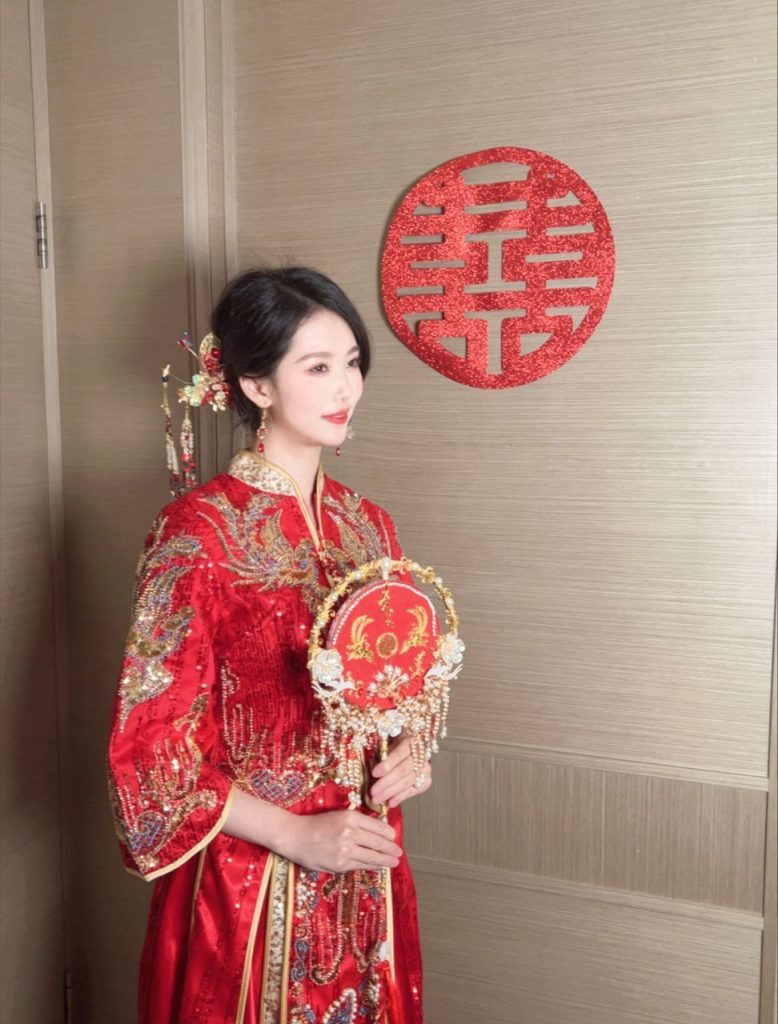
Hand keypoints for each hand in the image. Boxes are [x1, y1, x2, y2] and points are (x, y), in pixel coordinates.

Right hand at [280, 808, 402, 872]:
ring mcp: (345, 850)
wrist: (295, 836)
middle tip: (399, 853)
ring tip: (393, 862)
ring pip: (371, 857)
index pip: (377, 827)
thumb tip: (377, 831)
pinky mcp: (340, 864)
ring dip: (385, 860)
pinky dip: (371, 866)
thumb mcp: (339, 816)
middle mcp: (349, 832)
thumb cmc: (317, 824)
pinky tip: (378, 867)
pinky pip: (360, 866)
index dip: (388, 834)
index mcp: (350, 817)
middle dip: (391, 849)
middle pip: (377, 843)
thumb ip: (357, 823)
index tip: (394, 838)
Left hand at [370, 737, 431, 808]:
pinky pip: (411, 791)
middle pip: (402, 771)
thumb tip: (370, 773)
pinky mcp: (426, 782)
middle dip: (386, 782)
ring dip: (390, 792)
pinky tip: (390, 803)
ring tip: (377, 799)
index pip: (398, 754)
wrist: (411, 750)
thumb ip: (382, 756)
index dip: (386, 764)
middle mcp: (421, 755)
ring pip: (406, 782)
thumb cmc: (395, 748)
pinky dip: (400, 797)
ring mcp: (425, 769)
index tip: (374, 773)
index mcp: (410, 742)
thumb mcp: (388, 746)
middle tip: (373, 792)